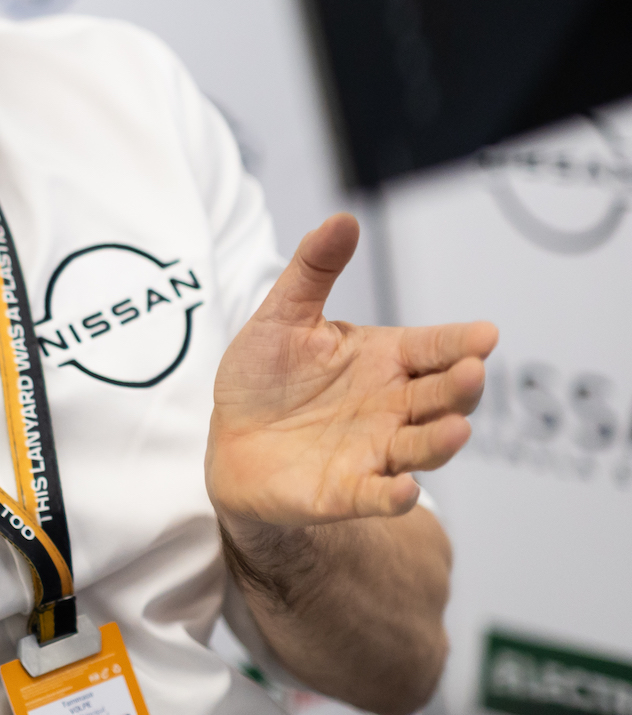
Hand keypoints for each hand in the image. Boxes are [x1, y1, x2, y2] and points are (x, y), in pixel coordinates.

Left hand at [207, 214, 497, 527]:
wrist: (229, 440)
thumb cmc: (266, 376)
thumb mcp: (283, 315)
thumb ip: (314, 269)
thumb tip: (343, 218)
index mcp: (385, 360)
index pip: (434, 348)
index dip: (460, 342)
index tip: (485, 333)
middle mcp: (392, 406)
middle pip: (441, 397)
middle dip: (460, 385)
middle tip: (472, 370)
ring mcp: (375, 451)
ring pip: (421, 448)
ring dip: (440, 441)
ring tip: (455, 429)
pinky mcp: (347, 491)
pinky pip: (377, 495)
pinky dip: (393, 495)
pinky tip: (404, 490)